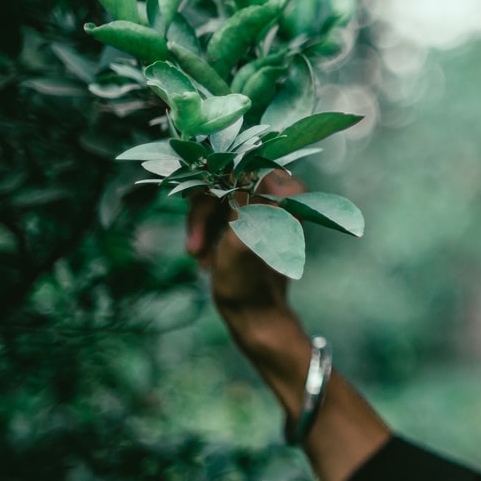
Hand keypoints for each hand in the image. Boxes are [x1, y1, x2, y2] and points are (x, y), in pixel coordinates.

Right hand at [185, 170, 307, 353]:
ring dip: (203, 226)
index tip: (193, 197)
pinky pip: (220, 212)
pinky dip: (209, 233)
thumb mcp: (239, 240)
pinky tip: (205, 259)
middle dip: (204, 213)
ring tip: (198, 257)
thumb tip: (234, 169)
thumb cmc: (249, 285)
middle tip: (193, 247)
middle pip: (226, 179)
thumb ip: (240, 203)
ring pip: (219, 196)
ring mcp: (265, 208)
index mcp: (287, 196)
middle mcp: (281, 196)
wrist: (256, 318)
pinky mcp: (252, 221)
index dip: (215, 176)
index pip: (244, 162)